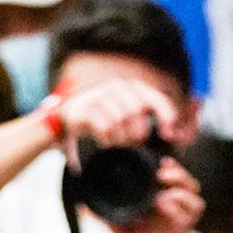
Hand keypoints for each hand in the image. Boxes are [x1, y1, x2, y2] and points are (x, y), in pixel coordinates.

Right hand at [58, 78, 183, 166]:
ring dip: (121, 138)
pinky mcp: (85, 109)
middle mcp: (118, 87)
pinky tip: (104, 143)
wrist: (62, 120)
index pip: (156, 99)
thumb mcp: (123, 117)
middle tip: (132, 144)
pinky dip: (107, 140)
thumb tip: (171, 135)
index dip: (167, 116)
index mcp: (132, 88)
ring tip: (116, 144)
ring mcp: (100, 96)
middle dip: (138, 133)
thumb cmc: (97, 122)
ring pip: (121, 120)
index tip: (168, 134)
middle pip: (137, 112)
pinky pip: (104, 127)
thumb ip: (144, 122)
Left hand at [113, 157, 203, 232]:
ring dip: (181, 188)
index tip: (160, 162)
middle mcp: (175, 214)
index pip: (177, 183)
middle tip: (161, 172)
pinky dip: (177, 205)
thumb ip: (110, 219)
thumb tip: (89, 207)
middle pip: (190, 185)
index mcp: (164, 209)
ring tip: (162, 191)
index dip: (173, 169)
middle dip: (179, 174)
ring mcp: (179, 224)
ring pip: (195, 198)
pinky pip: (189, 215)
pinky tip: (163, 204)